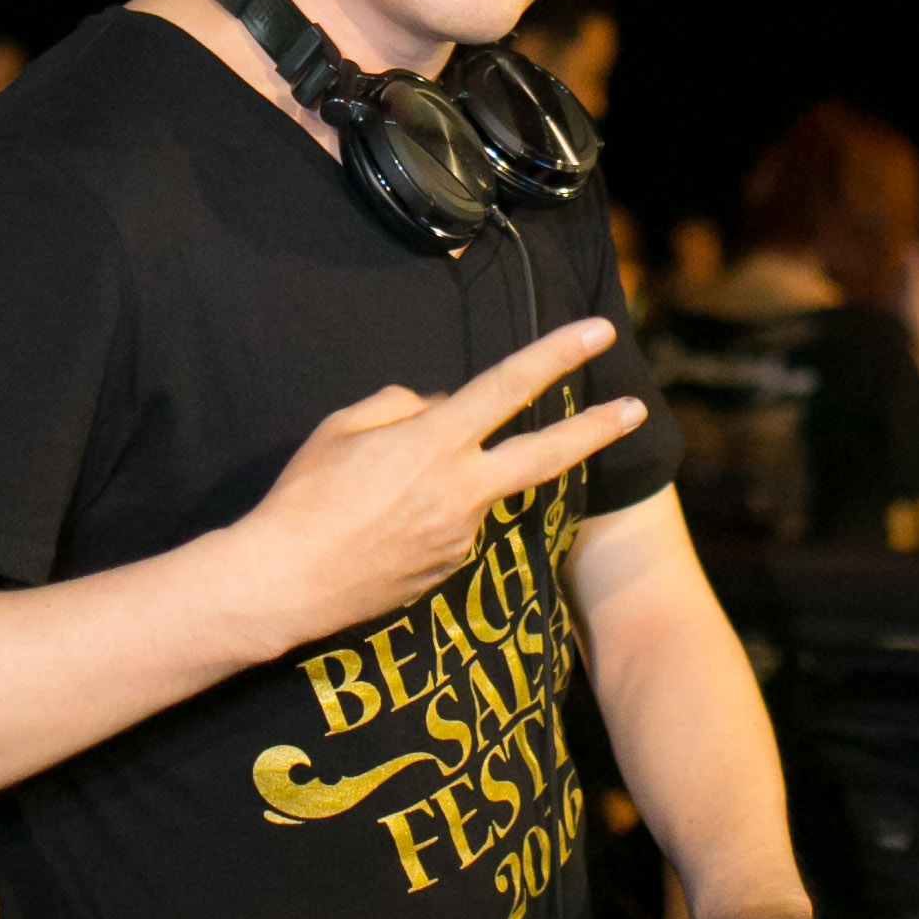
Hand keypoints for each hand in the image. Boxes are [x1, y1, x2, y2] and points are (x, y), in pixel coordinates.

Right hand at [230, 318, 643, 654]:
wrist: (282, 585)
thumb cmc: (303, 500)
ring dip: (450, 481)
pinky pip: (452, 525)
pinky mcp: (450, 570)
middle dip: (596, 429)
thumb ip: (404, 406)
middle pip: (545, 454)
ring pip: (477, 489)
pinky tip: (381, 529)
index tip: (597, 333)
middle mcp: (461, 491)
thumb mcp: (342, 428)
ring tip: (377, 498)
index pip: (507, 387)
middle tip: (636, 409)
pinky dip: (430, 514)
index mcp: (433, 444)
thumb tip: (442, 409)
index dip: (556, 355)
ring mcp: (462, 536)